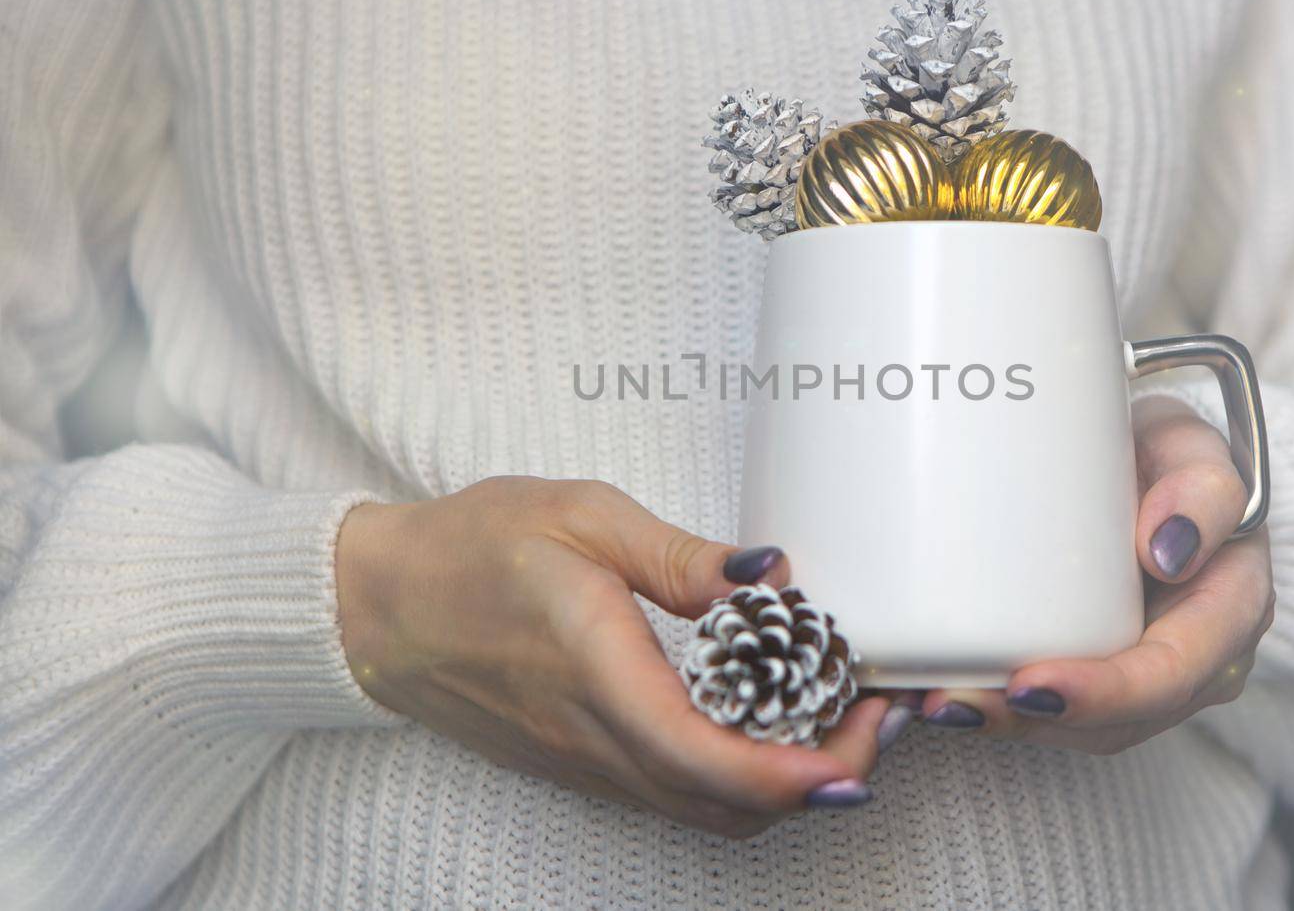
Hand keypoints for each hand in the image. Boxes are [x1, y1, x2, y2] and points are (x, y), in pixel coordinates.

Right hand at [335, 477, 888, 837]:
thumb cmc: (474, 549)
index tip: (864, 737)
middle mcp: (597, 741)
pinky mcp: (584, 767)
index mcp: (598, 674)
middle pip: (726, 806)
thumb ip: (680, 557)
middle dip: (820, 781)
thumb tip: (771, 573)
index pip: (710, 760)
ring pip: (706, 813)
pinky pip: (676, 799)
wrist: (379, 606)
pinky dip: (739, 783)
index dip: (800, 769)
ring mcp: (588, 765)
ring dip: (785, 789)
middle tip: (878, 718)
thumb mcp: (581, 517)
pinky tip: (770, 730)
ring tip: (839, 723)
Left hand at [906, 396, 1273, 752]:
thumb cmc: (1168, 457)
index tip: (1030, 685)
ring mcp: (1155, 678)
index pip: (1175, 670)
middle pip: (1122, 720)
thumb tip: (1167, 549)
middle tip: (956, 703)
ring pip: (1085, 730)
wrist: (1153, 472)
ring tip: (938, 703)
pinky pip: (1062, 713)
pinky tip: (947, 696)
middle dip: (1037, 721)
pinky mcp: (1107, 677)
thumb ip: (1200, 487)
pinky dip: (1004, 710)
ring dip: (1008, 725)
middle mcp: (1203, 660)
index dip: (1106, 692)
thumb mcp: (1193, 446)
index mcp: (1233, 604)